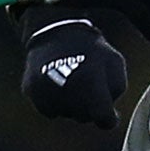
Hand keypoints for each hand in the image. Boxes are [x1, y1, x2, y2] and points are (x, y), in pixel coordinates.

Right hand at [18, 8, 127, 129]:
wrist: (55, 30)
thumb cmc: (91, 48)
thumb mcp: (114, 63)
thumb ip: (116, 90)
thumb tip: (110, 118)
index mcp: (91, 86)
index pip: (104, 120)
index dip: (108, 118)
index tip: (109, 113)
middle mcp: (68, 94)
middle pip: (84, 118)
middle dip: (88, 107)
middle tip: (88, 82)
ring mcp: (47, 94)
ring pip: (65, 113)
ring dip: (71, 103)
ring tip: (72, 78)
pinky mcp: (32, 92)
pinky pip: (49, 109)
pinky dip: (54, 100)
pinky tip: (58, 81)